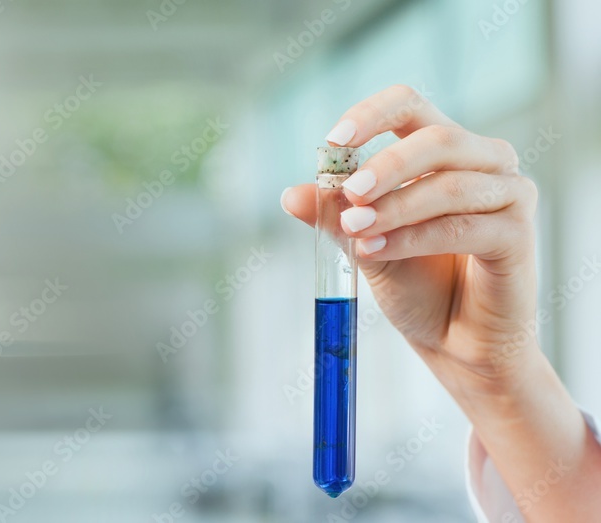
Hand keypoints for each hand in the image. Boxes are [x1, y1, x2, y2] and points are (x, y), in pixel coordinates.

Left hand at [281, 84, 538, 392]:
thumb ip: (335, 217)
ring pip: (450, 184)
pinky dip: (414, 237)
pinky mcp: (519, 233)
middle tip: (349, 197)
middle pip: (437, 138)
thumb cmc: (415, 283)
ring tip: (356, 231)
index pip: (410, 105)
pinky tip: (378, 250)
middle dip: (385, 166)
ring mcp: (509, 193)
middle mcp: (484, 160)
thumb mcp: (364, 243)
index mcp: (444, 149)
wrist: (452, 341)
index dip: (372, 114)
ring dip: (395, 207)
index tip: (334, 141)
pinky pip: (463, 226)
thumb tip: (291, 195)